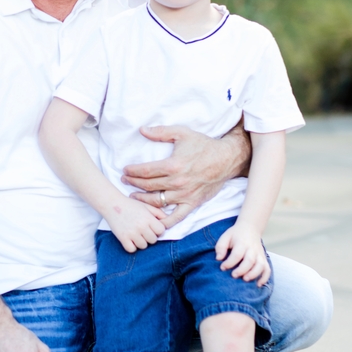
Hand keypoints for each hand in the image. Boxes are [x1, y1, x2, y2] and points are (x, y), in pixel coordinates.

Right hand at [104, 195, 165, 252]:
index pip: (161, 231)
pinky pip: (132, 249)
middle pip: (153, 240)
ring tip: (136, 235)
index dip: (158, 230)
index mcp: (148, 218)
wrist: (112, 203)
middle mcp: (141, 226)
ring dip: (141, 242)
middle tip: (143, 231)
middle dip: (150, 236)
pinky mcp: (123, 238)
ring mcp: (132, 233)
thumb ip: (158, 213)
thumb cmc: (130, 205)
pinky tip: (130, 240)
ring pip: (143, 246)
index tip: (152, 227)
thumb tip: (167, 221)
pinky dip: (132, 246)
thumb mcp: (146, 206)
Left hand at [122, 124, 249, 229]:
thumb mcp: (182, 133)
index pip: (146, 171)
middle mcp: (177, 182)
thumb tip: (142, 130)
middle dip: (133, 183)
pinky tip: (155, 221)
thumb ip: (160, 132)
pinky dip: (165, 221)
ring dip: (143, 200)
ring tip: (134, 197)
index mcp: (173, 165)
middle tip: (125, 181)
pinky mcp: (192, 203)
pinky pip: (176, 216)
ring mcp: (185, 194)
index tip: (125, 170)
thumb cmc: (203, 145)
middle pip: (148, 186)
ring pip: (157, 202)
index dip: (132, 171)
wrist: (226, 159)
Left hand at [215, 221, 270, 284]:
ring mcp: (260, 255)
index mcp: (242, 243)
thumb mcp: (226, 236)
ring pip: (260, 265)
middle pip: (250, 260)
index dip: (230, 262)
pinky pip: (267, 269)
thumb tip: (218, 258)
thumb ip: (221, 247)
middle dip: (242, 269)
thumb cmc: (235, 235)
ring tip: (245, 279)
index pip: (237, 254)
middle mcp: (252, 249)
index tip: (222, 267)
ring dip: (254, 274)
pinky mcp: (264, 259)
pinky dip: (264, 278)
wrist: (250, 228)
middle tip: (233, 275)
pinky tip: (258, 284)